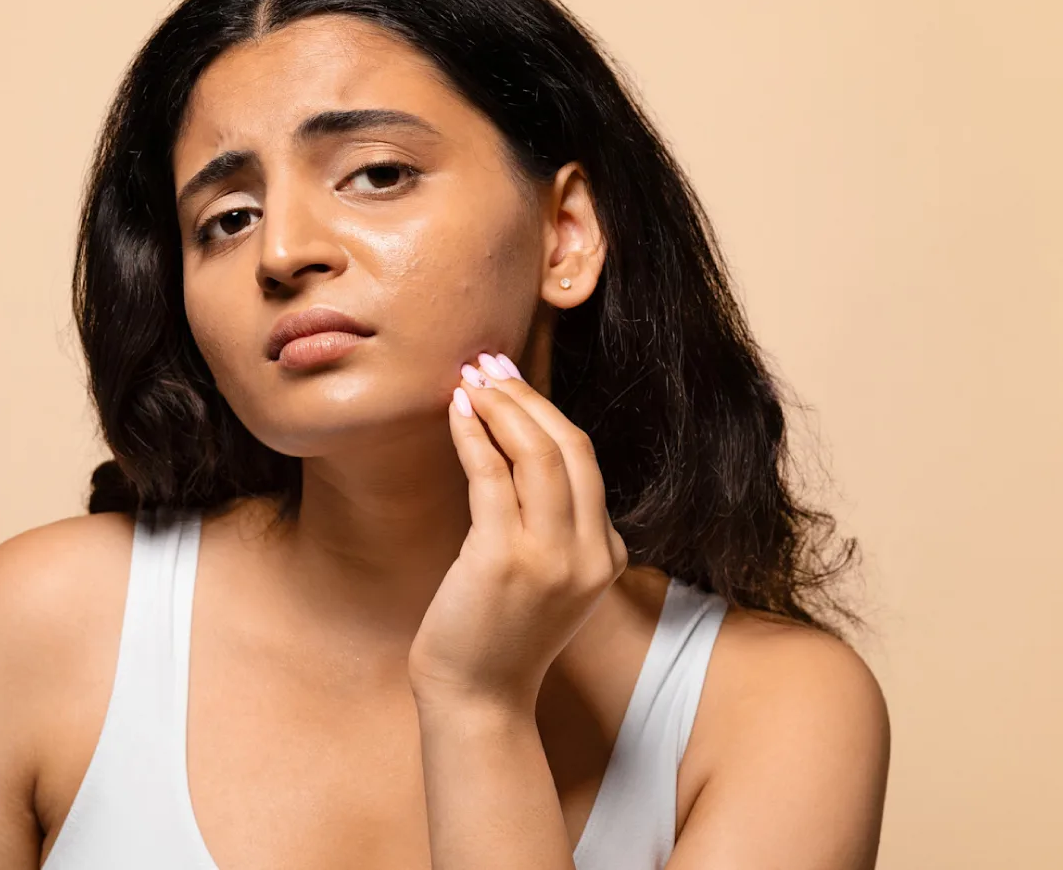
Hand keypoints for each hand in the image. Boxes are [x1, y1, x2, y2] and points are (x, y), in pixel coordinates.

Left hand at [408, 351, 627, 712]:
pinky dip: (474, 435)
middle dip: (526, 396)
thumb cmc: (496, 633)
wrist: (478, 698)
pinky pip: (493, 477)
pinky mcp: (506, 560)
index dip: (546, 411)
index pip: (585, 461)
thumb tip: (518, 446)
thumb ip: (549, 524)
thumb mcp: (545, 576)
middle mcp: (590, 553)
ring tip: (468, 379)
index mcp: (606, 554)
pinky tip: (455, 414)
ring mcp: (554, 558)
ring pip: (539, 453)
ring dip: (501, 406)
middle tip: (488, 363)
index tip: (510, 380)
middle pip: (570, 446)